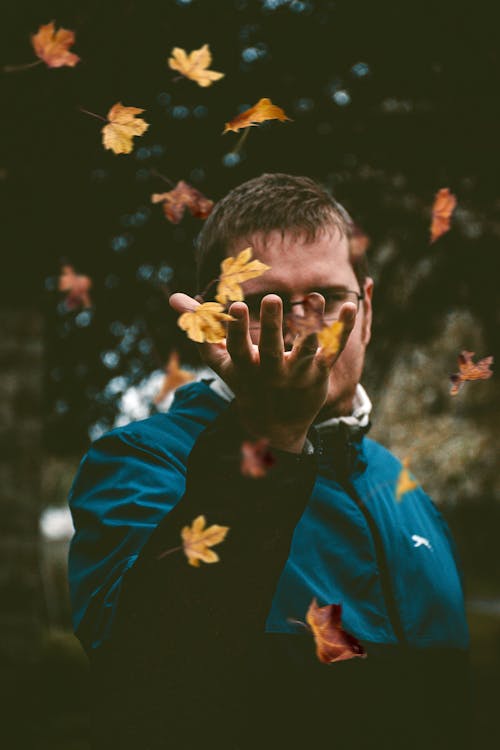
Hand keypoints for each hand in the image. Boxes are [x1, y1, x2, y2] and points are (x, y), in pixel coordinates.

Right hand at [169, 292, 355, 452]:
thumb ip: (200, 327)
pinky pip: (333, 350)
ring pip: (305, 349)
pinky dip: (343, 330)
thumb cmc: (244, 381)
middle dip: (271, 325)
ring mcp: (297, 374)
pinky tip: (351, 307)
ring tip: (314, 298)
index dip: (235, 329)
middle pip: (271, 349)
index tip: (234, 305)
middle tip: (272, 299)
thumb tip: (173, 298)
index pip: (237, 348)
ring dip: (311, 325)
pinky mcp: (319, 372)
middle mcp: (271, 372)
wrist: (275, 425)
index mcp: (244, 368)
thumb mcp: (220, 359)